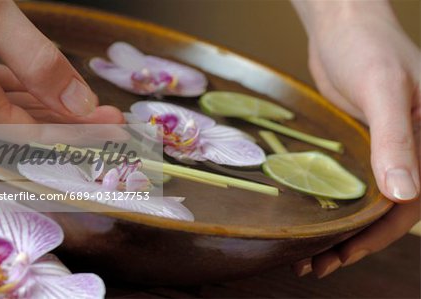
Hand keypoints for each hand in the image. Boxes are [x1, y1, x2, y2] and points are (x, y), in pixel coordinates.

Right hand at [0, 0, 123, 123]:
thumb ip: (34, 60)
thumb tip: (79, 103)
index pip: (29, 131)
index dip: (73, 134)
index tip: (110, 130)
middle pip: (27, 121)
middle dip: (73, 122)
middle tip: (111, 121)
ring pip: (16, 104)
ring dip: (56, 106)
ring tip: (91, 106)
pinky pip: (0, 86)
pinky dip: (30, 88)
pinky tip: (51, 89)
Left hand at [291, 0, 419, 276]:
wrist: (342, 25)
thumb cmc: (368, 46)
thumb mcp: (383, 88)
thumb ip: (397, 139)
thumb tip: (404, 196)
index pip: (412, 204)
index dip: (378, 235)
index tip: (343, 254)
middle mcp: (416, 151)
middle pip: (389, 211)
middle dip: (355, 240)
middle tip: (315, 263)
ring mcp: (388, 149)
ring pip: (371, 200)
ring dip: (344, 228)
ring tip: (310, 254)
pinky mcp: (365, 144)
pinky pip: (356, 181)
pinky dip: (338, 203)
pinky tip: (317, 217)